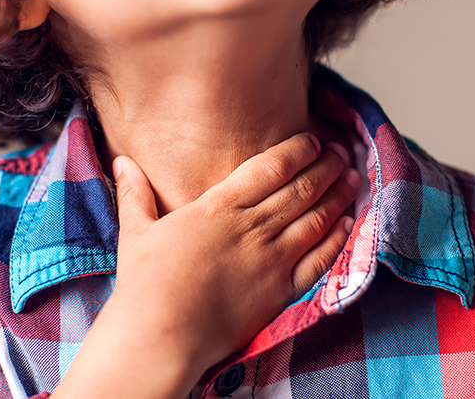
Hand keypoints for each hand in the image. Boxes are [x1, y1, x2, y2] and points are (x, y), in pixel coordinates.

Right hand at [51, 133, 359, 398]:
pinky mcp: (280, 290)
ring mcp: (271, 257)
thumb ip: (135, 193)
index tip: (312, 141)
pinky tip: (348, 224)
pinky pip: (319, 259)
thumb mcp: (136, 230)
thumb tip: (121, 162)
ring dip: (337, 196)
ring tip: (352, 179)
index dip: (297, 151)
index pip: (271, 167)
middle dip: (326, 166)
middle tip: (342, 153)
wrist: (162, 333)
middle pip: (301, 188)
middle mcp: (252, 226)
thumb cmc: (145, 284)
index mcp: (220, 205)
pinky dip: (337, 239)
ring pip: (316, 218)